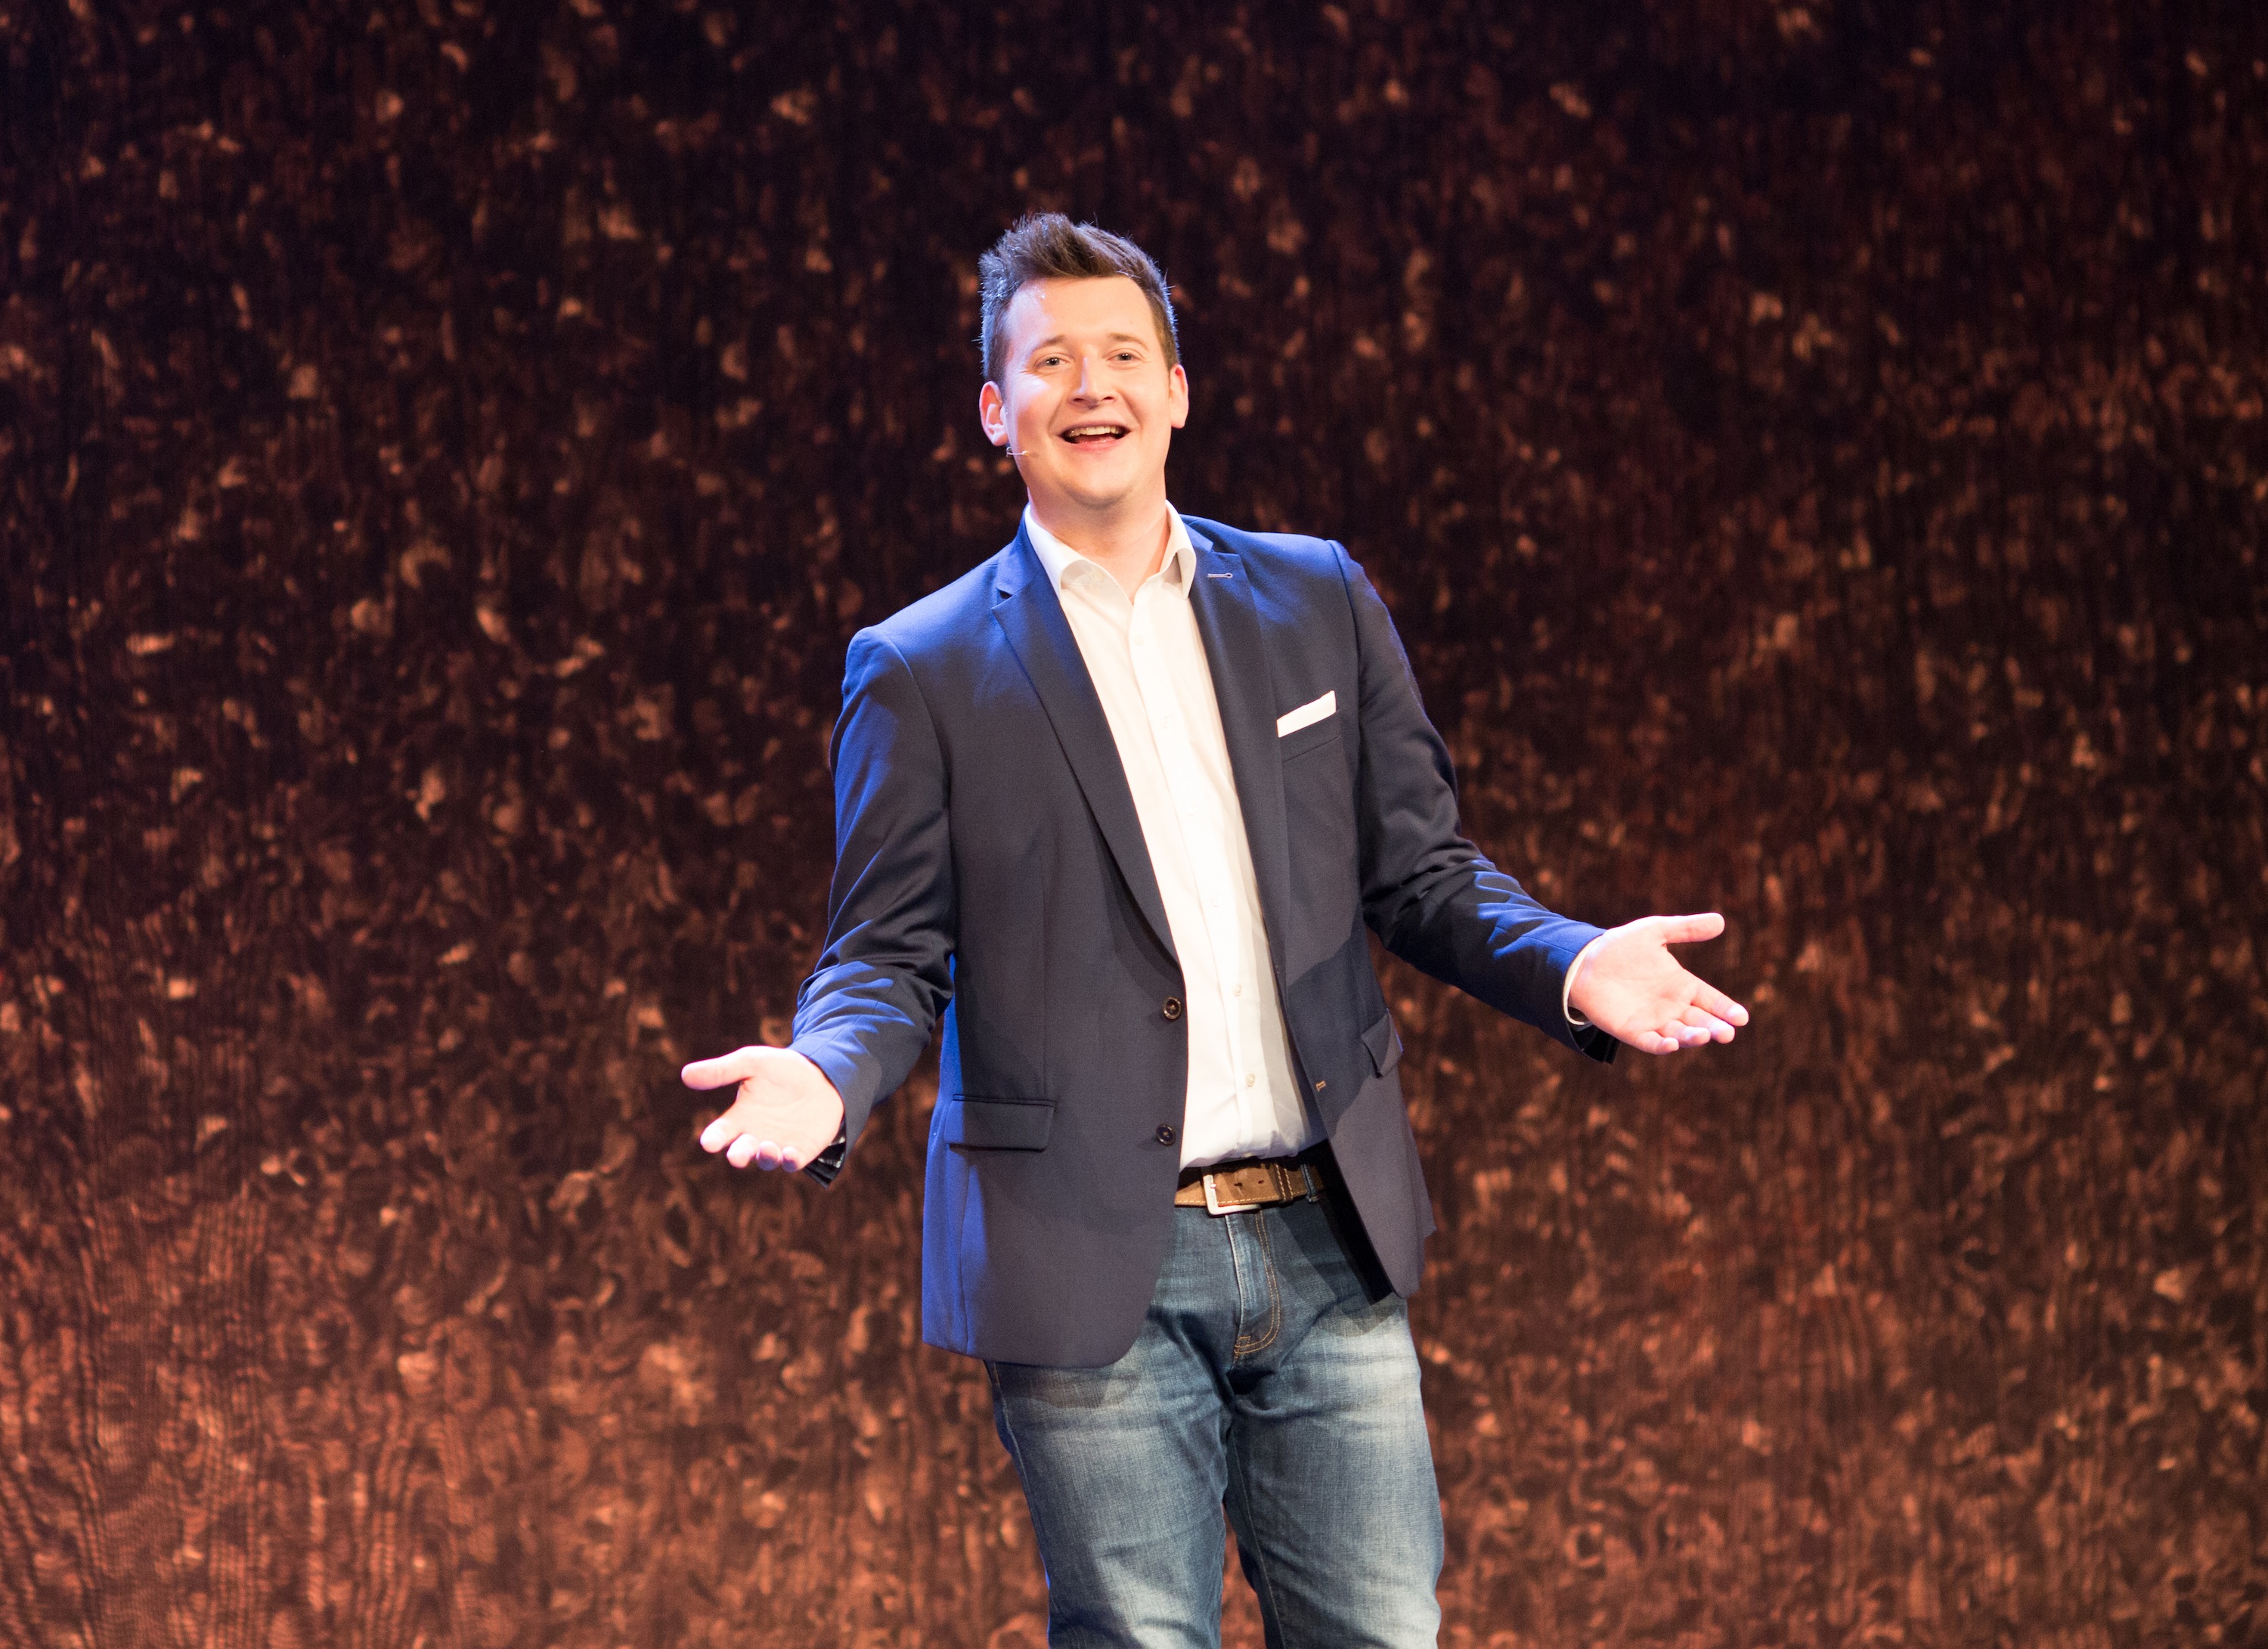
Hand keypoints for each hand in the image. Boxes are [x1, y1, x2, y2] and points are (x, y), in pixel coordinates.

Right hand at [683, 1045, 845, 1170]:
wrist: (822, 1075)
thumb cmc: (781, 1069)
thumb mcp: (752, 1062)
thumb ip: (722, 1070)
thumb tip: (685, 1074)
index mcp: (739, 1117)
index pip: (720, 1132)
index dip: (714, 1139)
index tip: (708, 1143)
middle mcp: (755, 1135)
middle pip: (742, 1152)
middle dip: (739, 1155)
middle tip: (736, 1156)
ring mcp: (778, 1145)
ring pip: (767, 1160)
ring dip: (765, 1157)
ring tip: (767, 1148)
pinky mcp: (801, 1150)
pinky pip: (793, 1162)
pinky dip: (790, 1161)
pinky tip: (790, 1154)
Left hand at [1567, 913, 1750, 1055]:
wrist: (1584, 962)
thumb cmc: (1621, 947)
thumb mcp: (1654, 931)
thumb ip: (1685, 929)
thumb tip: (1720, 921)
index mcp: (1683, 985)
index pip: (1711, 1000)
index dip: (1726, 1009)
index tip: (1741, 1018)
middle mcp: (1672, 1007)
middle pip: (1700, 1022)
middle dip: (1715, 1029)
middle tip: (1728, 1033)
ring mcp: (1654, 1021)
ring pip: (1679, 1034)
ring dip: (1692, 1038)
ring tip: (1704, 1036)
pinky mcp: (1632, 1031)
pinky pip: (1651, 1042)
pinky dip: (1661, 1046)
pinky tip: (1671, 1045)